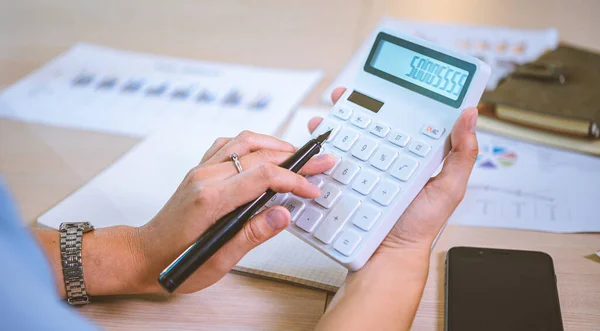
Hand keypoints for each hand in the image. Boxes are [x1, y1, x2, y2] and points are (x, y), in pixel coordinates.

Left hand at [133, 131, 334, 292]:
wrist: (146, 254)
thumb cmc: (177, 261)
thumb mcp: (218, 260)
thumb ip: (252, 235)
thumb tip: (282, 215)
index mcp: (210, 198)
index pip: (262, 176)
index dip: (294, 179)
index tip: (312, 189)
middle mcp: (205, 177)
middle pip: (259, 154)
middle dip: (295, 158)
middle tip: (320, 162)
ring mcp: (201, 170)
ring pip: (244, 142)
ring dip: (275, 144)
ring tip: (299, 155)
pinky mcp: (200, 170)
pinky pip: (229, 145)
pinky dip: (253, 144)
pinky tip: (265, 152)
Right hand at [313, 88, 477, 330]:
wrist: (388, 254)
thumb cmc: (420, 225)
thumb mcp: (450, 188)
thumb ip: (461, 154)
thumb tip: (470, 116)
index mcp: (414, 154)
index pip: (405, 119)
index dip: (397, 97)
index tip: (387, 82)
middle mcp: (388, 157)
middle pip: (372, 122)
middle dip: (357, 103)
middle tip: (349, 92)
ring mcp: (365, 168)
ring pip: (349, 136)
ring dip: (337, 120)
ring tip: (331, 111)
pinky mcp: (346, 180)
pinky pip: (333, 159)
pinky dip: (323, 146)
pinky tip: (321, 138)